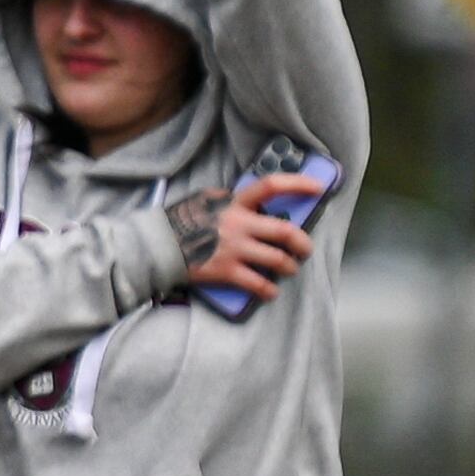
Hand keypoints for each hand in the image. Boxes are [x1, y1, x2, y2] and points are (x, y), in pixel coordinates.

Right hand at [178, 173, 323, 300]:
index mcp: (234, 202)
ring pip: (278, 260)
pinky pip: (258, 284)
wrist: (157, 246)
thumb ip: (231, 202)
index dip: (298, 184)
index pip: (271, 186)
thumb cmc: (180, 221)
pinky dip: (269, 290)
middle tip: (305, 249)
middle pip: (285, 231)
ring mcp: (234, 249)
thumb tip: (254, 207)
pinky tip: (270, 291)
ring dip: (290, 267)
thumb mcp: (206, 201)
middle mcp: (239, 224)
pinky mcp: (227, 272)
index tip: (317, 187)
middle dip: (302, 242)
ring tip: (289, 269)